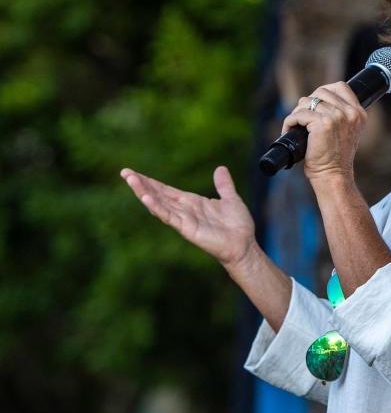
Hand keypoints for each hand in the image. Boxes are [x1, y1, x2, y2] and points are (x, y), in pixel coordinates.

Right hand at [121, 166, 256, 268]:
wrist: (244, 244)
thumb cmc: (237, 225)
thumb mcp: (230, 199)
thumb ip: (223, 185)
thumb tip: (220, 168)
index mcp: (191, 202)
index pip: (166, 189)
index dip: (151, 181)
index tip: (134, 172)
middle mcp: (184, 210)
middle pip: (158, 194)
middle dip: (141, 184)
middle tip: (124, 172)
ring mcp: (184, 219)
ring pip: (159, 203)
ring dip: (144, 192)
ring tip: (131, 180)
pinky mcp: (187, 228)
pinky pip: (170, 216)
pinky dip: (158, 207)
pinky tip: (147, 198)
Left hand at [281, 81, 367, 182]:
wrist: (334, 175)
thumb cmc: (336, 157)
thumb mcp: (348, 132)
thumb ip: (342, 116)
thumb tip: (319, 101)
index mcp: (359, 113)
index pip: (341, 87)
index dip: (324, 92)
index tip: (315, 104)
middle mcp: (350, 113)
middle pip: (321, 92)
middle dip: (308, 103)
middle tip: (302, 118)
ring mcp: (337, 117)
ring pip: (307, 101)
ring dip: (297, 112)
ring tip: (295, 125)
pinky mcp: (322, 123)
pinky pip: (299, 114)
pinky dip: (290, 121)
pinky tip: (289, 130)